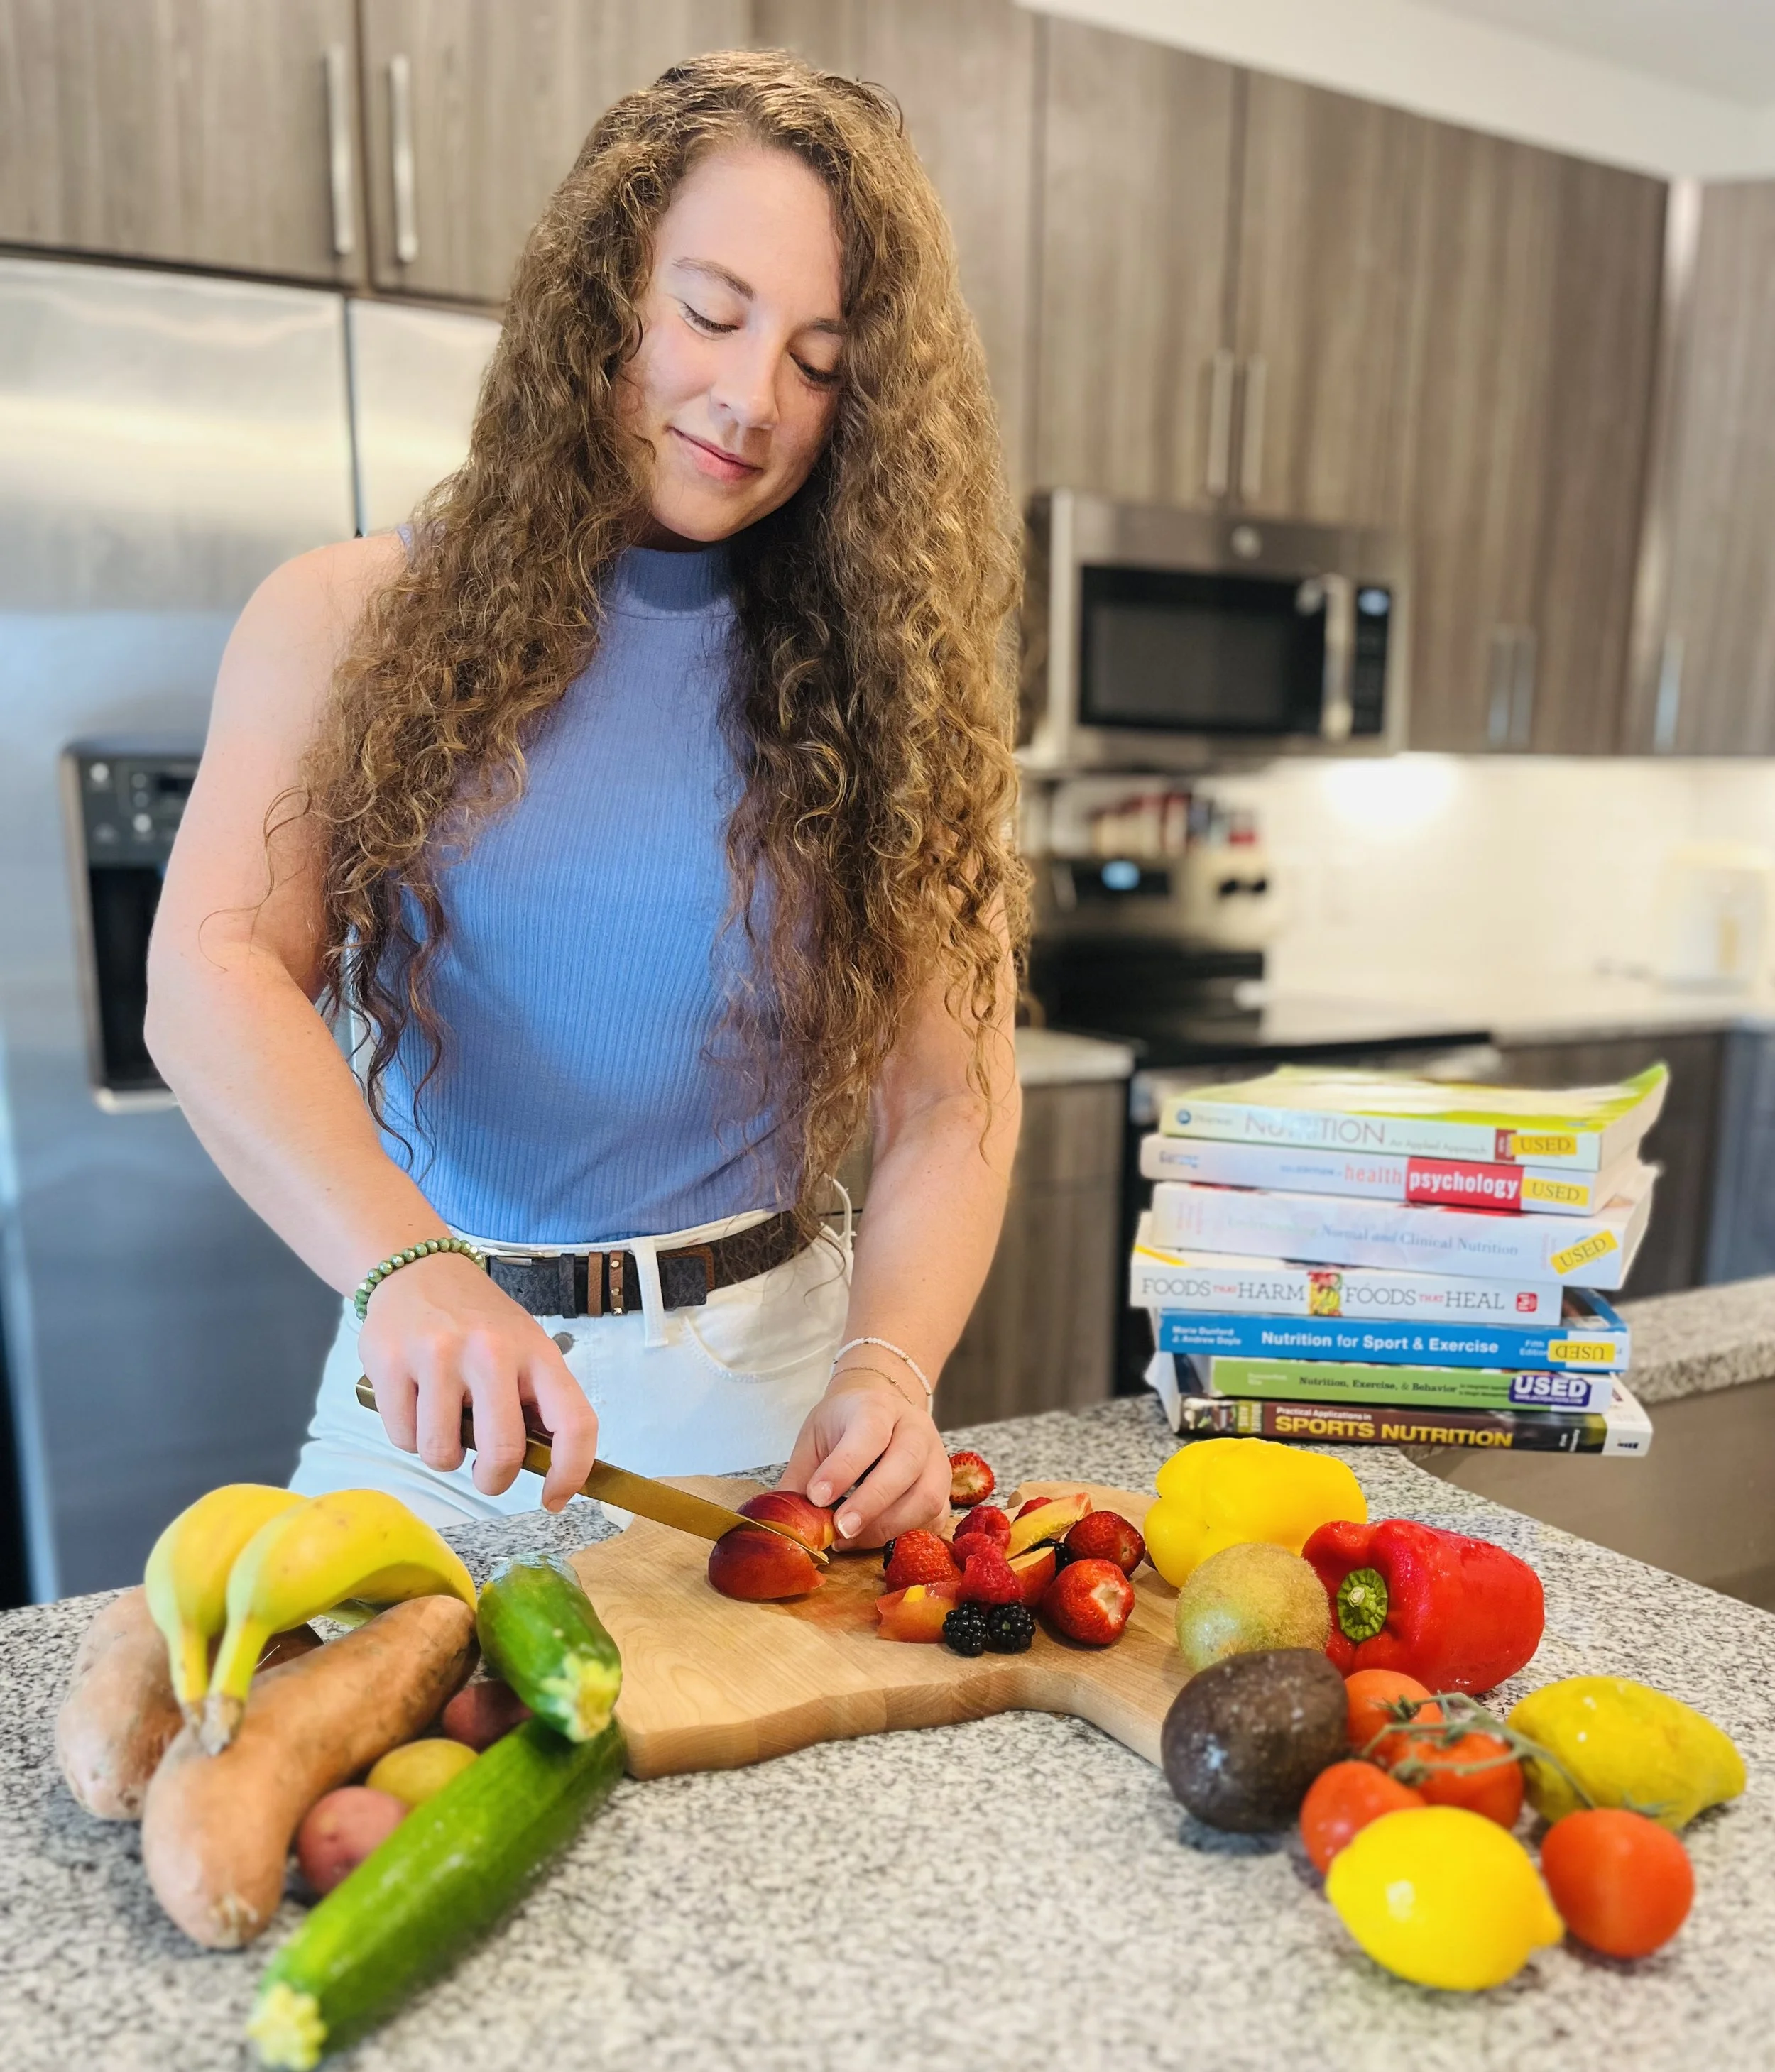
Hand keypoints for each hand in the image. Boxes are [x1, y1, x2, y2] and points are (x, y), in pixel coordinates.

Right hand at [357, 1252, 597, 1511]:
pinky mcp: (392, 1361)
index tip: (555, 1500)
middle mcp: (492, 1351)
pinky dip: (409, 1436)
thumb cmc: (479, 1322)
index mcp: (537, 1353)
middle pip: (503, 1451)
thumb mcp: (524, 1348)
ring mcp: (439, 1355)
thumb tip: (552, 1472)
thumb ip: (536, 1401)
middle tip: (485, 1472)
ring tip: (445, 1423)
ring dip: (444, 1456)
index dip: (572, 1473)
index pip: (574, 1423)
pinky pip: (403, 1437)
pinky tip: (416, 1404)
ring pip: (442, 1453)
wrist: (418, 1270)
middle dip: (493, 1479)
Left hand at [779, 1369, 949, 1546]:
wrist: (880, 1408)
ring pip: (926, 1496)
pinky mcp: (945, 1490)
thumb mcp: (815, 1438)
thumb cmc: (843, 1425)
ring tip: (850, 1539)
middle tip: (839, 1529)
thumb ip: (800, 1478)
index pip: (868, 1432)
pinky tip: (874, 1540)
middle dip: (872, 1503)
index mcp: (878, 1407)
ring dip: (887, 1526)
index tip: (817, 1496)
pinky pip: (935, 1518)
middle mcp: (915, 1429)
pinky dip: (905, 1535)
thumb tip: (780, 1523)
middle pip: (906, 1464)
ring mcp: (936, 1459)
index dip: (844, 1467)